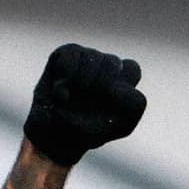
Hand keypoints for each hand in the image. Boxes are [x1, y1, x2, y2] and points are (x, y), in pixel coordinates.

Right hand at [23, 43, 146, 165]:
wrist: (54, 135)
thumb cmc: (90, 131)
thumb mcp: (121, 126)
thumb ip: (135, 106)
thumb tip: (119, 85)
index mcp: (122, 82)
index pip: (132, 69)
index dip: (121, 88)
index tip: (109, 102)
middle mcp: (106, 67)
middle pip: (113, 63)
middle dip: (101, 84)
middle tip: (89, 102)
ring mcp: (87, 58)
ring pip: (92, 58)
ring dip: (83, 82)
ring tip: (72, 100)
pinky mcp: (67, 53)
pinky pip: (72, 55)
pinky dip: (67, 76)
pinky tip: (61, 91)